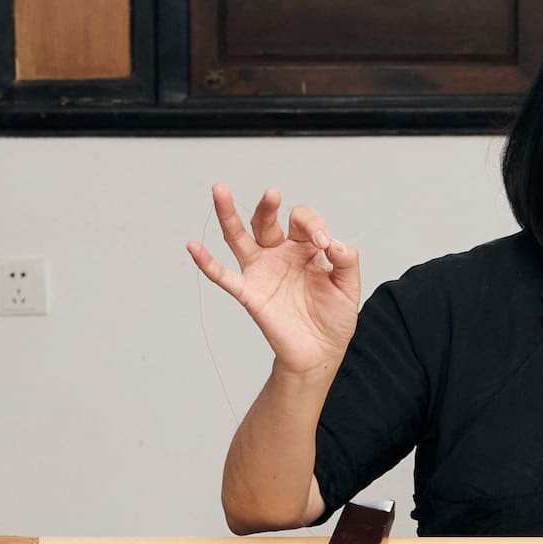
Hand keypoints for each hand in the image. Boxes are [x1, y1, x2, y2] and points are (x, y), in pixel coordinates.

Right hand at [188, 185, 360, 376]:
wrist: (320, 353)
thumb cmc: (334, 318)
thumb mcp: (349, 287)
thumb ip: (347, 261)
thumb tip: (333, 242)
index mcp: (305, 247)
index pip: (302, 221)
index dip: (312, 225)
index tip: (324, 243)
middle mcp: (279, 254)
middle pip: (265, 221)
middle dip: (267, 207)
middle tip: (271, 194)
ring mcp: (261, 271)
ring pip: (238, 237)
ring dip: (227, 214)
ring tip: (219, 191)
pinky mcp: (249, 293)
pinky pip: (224, 276)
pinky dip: (207, 263)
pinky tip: (193, 247)